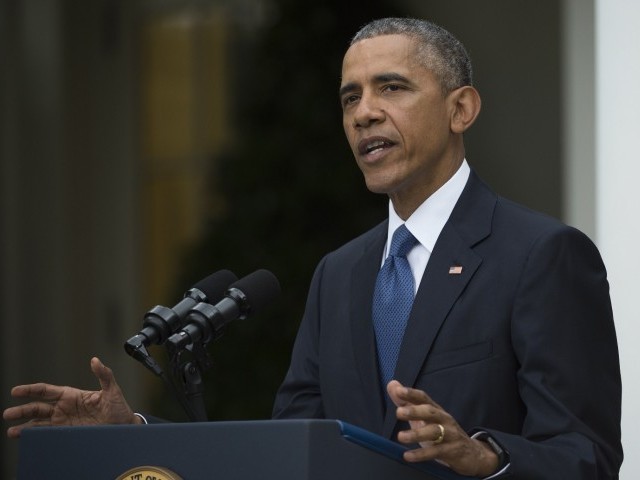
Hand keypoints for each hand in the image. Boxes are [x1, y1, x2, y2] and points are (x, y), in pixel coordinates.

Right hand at [3, 357, 140, 437]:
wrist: (124, 427)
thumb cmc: (118, 408)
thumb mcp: (112, 390)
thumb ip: (104, 375)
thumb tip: (95, 360)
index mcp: (71, 395)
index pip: (47, 391)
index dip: (31, 390)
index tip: (16, 391)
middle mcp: (64, 408)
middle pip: (38, 408)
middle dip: (22, 410)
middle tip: (8, 414)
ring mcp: (64, 422)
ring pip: (39, 423)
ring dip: (25, 426)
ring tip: (12, 431)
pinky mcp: (67, 434)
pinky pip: (48, 435)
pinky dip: (36, 437)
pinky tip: (26, 439)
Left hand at [387, 380, 498, 476]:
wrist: (471, 453)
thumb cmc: (442, 433)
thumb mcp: (424, 417)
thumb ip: (406, 402)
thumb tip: (392, 384)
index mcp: (435, 410)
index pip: (423, 398)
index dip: (411, 393)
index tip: (398, 391)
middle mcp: (443, 419)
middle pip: (430, 412)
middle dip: (415, 411)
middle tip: (399, 412)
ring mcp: (450, 434)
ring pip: (434, 432)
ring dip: (417, 433)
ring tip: (401, 437)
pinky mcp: (453, 450)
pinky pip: (436, 452)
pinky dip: (422, 454)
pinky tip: (408, 455)